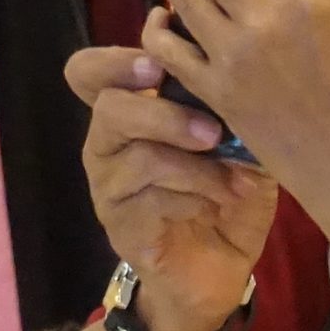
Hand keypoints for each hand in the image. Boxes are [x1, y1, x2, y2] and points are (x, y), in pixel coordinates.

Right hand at [68, 47, 276, 330]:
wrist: (222, 269)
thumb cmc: (227, 196)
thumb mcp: (240, 146)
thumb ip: (231, 107)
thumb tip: (241, 66)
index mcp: (130, 112)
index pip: (89, 72)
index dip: (115, 61)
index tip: (158, 64)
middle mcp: (107, 144)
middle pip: (110, 107)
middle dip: (166, 113)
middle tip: (213, 132)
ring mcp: (108, 186)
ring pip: (139, 156)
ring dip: (195, 166)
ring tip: (233, 179)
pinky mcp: (119, 225)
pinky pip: (150, 201)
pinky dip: (194, 200)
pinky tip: (218, 205)